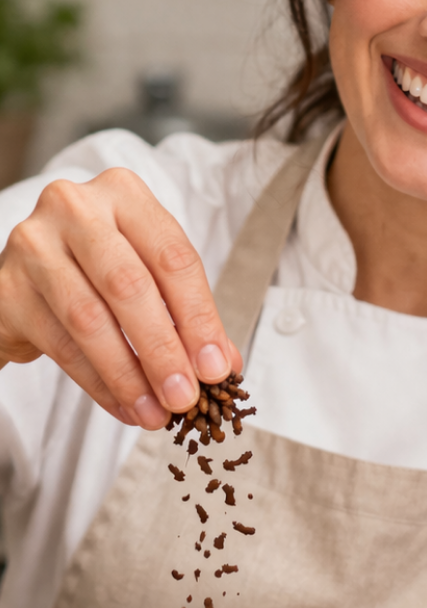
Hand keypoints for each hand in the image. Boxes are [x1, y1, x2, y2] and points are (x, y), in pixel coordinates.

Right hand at [0, 169, 240, 428]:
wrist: (27, 278)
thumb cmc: (100, 269)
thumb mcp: (150, 276)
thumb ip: (188, 314)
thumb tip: (223, 364)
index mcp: (125, 195)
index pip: (174, 259)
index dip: (199, 318)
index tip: (216, 367)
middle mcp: (76, 208)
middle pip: (131, 287)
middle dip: (164, 350)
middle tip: (186, 396)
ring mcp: (34, 244)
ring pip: (91, 320)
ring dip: (130, 374)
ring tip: (157, 411)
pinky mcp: (6, 288)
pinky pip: (60, 345)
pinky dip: (99, 383)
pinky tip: (125, 406)